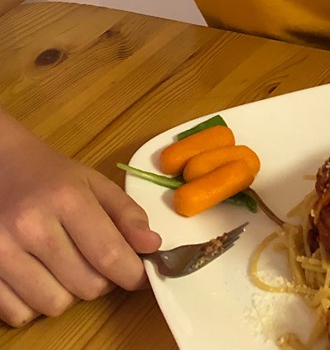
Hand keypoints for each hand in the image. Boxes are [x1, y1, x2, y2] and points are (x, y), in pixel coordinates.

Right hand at [0, 115, 160, 327]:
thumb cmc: (49, 177)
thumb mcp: (93, 182)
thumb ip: (126, 214)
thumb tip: (152, 247)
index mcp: (66, 199)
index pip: (109, 254)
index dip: (133, 274)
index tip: (143, 276)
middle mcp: (31, 226)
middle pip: (87, 286)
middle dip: (102, 281)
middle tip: (97, 262)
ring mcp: (2, 251)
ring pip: (54, 306)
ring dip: (68, 294)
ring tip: (65, 266)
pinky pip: (20, 315)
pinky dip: (34, 305)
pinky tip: (38, 277)